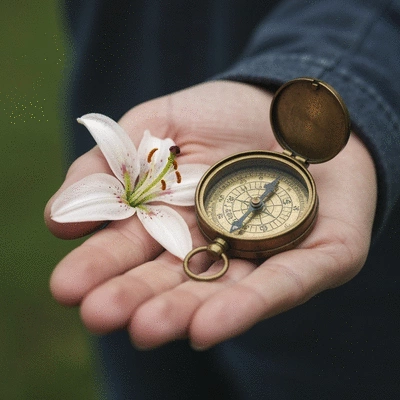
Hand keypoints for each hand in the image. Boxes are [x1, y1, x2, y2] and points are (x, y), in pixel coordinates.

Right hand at [45, 80, 376, 349]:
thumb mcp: (159, 123)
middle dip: (138, 296)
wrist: (299, 107)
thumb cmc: (225, 113)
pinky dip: (249, 303)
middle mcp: (217, 246)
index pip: (134, 248)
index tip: (68, 287)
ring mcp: (267, 256)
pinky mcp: (319, 258)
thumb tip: (57, 218)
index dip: (102, 266)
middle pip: (175, 277)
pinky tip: (209, 325)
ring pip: (224, 290)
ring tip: (148, 327)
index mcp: (177, 219)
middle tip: (101, 314)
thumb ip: (112, 162)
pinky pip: (286, 283)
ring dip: (185, 310)